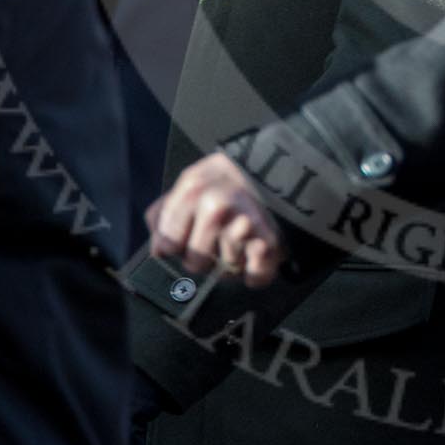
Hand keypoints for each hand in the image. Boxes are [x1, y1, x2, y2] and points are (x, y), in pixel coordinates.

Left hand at [145, 152, 284, 285]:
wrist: (286, 167)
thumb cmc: (233, 180)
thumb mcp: (195, 181)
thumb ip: (166, 211)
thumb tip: (157, 249)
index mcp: (192, 187)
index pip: (167, 242)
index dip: (176, 244)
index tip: (186, 238)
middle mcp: (215, 205)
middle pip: (195, 262)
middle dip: (206, 257)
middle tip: (219, 239)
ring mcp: (243, 224)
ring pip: (225, 271)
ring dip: (234, 261)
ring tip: (243, 237)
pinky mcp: (268, 242)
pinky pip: (254, 277)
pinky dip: (257, 272)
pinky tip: (257, 253)